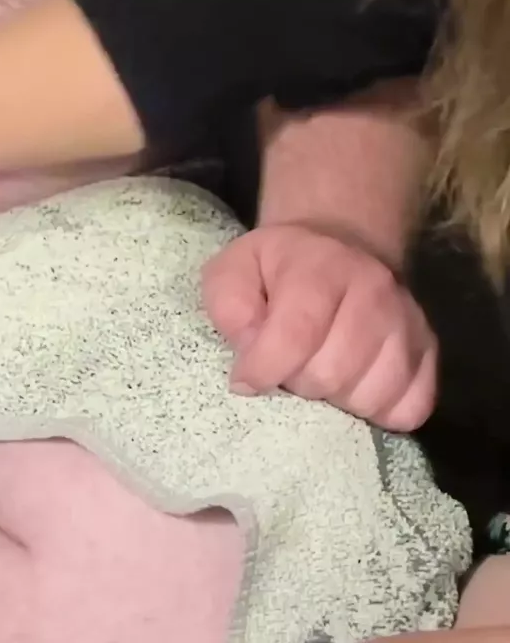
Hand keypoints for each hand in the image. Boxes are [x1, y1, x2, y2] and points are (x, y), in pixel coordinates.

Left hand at [201, 224, 436, 431]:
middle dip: (297, 384)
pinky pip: (410, 408)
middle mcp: (374, 292)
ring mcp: (408, 322)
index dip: (265, 370)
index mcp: (320, 268)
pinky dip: (377, 412)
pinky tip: (353, 390)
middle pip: (332, 374)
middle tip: (286, 369)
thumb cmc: (274, 268)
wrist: (337, 246)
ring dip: (336, 401)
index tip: (245, 381)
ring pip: (372, 396)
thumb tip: (250, 354)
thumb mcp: (232, 273)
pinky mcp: (429, 350)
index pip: (296, 336)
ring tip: (319, 376)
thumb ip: (230, 308)